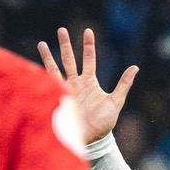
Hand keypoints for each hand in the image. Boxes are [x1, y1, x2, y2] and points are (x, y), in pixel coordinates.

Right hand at [43, 27, 138, 144]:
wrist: (91, 139)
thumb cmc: (103, 122)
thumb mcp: (115, 102)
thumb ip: (124, 84)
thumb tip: (135, 67)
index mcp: (90, 82)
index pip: (89, 58)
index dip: (88, 45)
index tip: (88, 31)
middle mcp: (76, 83)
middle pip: (69, 59)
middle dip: (65, 45)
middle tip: (61, 29)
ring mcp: (66, 91)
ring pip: (55, 69)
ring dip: (48, 57)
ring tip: (41, 43)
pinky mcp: (57, 99)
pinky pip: (49, 85)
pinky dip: (42, 76)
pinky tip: (34, 66)